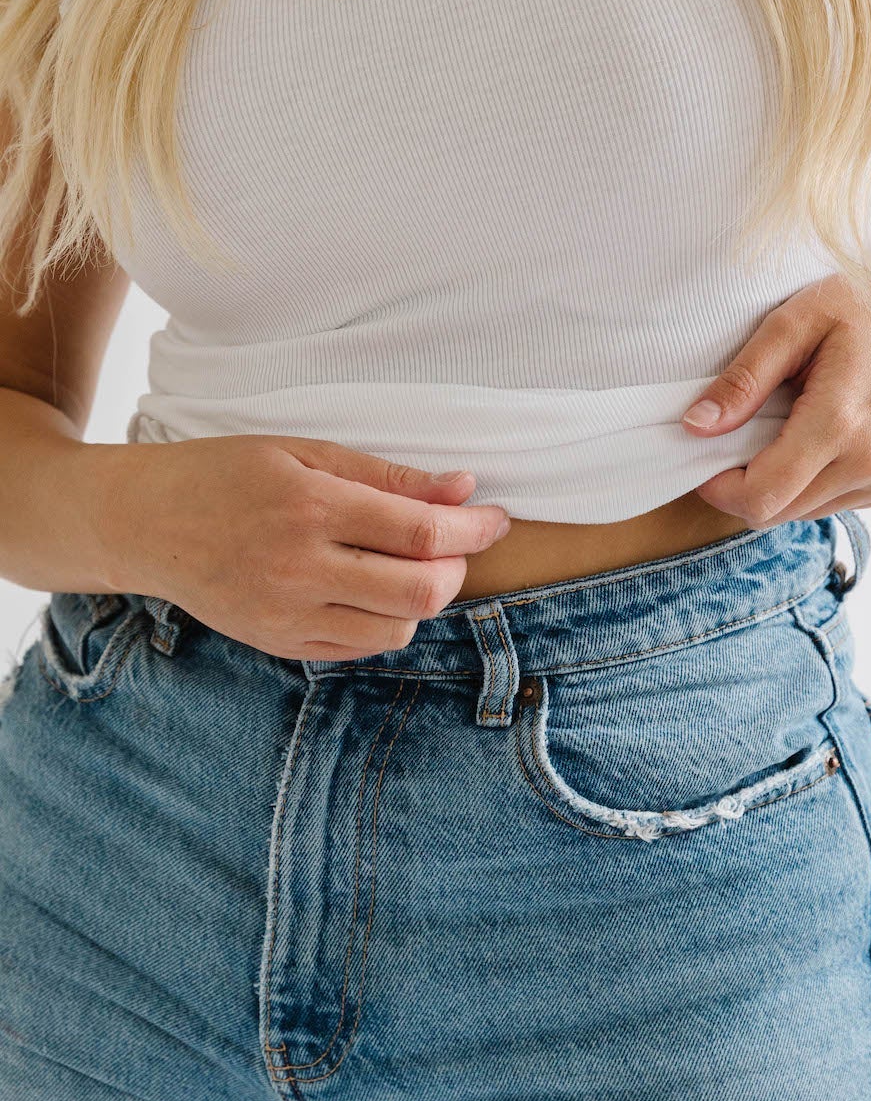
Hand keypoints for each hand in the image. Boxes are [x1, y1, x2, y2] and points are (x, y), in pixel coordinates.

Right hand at [91, 434, 509, 660]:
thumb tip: (462, 487)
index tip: (496, 517)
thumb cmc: (226, 474)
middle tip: (459, 543)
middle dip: (457, 568)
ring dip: (423, 600)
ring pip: (396, 630)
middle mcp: (301, 569)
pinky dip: (384, 623)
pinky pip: (358, 649)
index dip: (473, 529)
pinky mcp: (278, 644)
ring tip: (412, 565)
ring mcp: (288, 615)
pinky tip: (375, 589)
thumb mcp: (304, 452)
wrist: (145, 523)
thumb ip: (387, 476)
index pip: (420, 535)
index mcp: (311, 509)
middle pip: (419, 593)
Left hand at [679, 262, 870, 527]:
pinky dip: (815, 480)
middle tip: (740, 436)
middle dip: (745, 485)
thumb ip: (743, 380)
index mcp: (839, 422)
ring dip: (781, 484)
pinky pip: (837, 502)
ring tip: (789, 427)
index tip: (706, 456)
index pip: (761, 496)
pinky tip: (825, 436)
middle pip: (778, 513)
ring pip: (805, 512)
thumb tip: (696, 426)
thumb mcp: (795, 323)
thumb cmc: (869, 306)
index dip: (719, 487)